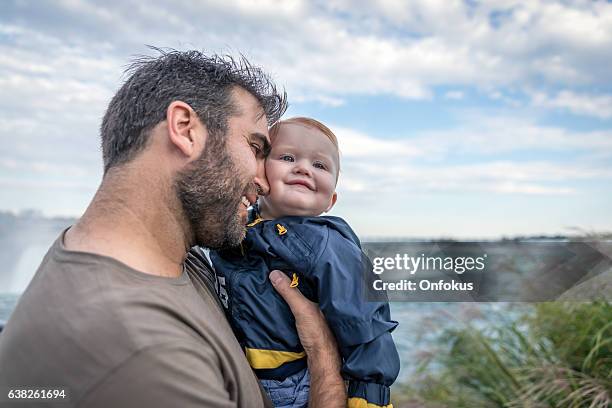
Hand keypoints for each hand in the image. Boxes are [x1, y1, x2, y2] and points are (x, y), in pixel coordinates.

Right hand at [269, 270, 345, 406]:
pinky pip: (302, 307)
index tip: (287, 259)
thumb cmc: (318, 334)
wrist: (322, 359)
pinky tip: (285, 302)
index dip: (301, 268)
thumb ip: (289, 292)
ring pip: (306, 296)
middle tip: (280, 268)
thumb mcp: (302, 309)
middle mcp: (324, 302)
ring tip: (280, 281)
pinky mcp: (313, 322)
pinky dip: (294, 304)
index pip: (312, 276)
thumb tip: (275, 273)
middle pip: (309, 285)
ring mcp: (320, 312)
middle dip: (297, 278)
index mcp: (325, 295)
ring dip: (295, 291)